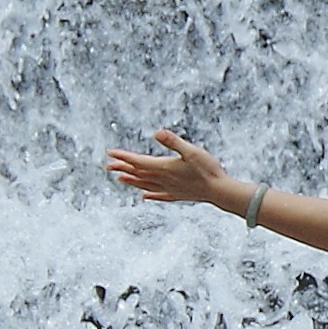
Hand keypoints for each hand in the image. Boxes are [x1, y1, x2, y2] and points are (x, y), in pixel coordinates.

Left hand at [105, 126, 241, 209]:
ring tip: (120, 179)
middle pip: (138, 174)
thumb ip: (173, 141)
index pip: (138, 162)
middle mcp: (163, 179)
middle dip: (123, 168)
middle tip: (109, 166)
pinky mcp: (177, 195)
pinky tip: (144, 196)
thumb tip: (157, 132)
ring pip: (145, 185)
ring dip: (131, 181)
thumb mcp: (190, 150)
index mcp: (164, 167)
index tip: (111, 154)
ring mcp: (169, 188)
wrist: (219, 190)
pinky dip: (149, 194)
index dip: (124, 157)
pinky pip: (158, 195)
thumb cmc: (207, 169)